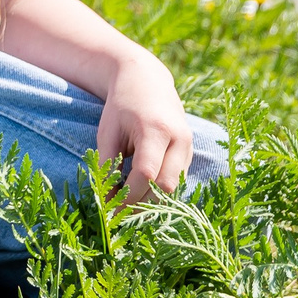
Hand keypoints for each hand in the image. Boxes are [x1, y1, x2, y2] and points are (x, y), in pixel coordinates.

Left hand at [97, 52, 194, 202]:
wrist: (147, 82)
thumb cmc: (122, 107)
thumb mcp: (108, 133)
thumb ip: (108, 166)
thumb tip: (107, 202)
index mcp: (156, 129)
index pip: (146, 173)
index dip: (128, 196)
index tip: (111, 209)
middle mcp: (179, 139)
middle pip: (166, 185)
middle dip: (143, 203)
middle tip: (120, 214)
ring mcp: (189, 146)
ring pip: (175, 187)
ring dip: (153, 200)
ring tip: (128, 207)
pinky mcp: (191, 153)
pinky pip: (178, 180)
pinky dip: (160, 191)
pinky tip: (142, 194)